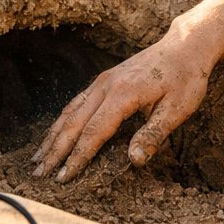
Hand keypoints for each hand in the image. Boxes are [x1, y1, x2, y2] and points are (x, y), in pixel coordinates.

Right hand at [32, 32, 214, 181]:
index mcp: (124, 94)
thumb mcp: (179, 109)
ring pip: (70, 111)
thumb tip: (133, 161)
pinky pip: (77, 102)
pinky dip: (62, 121)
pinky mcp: (104, 79)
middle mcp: (107, 86)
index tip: (65, 177)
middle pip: (74, 122)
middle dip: (55, 151)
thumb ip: (154, 134)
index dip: (78, 157)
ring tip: (37, 158)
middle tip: (39, 175)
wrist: (185, 46)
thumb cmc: (186, 78)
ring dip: (52, 136)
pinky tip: (55, 134)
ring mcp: (103, 81)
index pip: (94, 132)